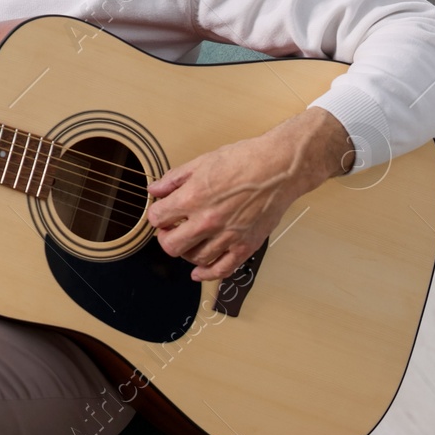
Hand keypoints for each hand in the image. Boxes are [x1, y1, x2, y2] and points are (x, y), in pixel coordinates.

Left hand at [146, 107, 352, 281]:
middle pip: (171, 245)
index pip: (157, 218)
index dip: (156, 215)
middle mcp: (207, 222)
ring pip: (194, 258)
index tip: (161, 212)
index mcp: (192, 198)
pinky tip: (198, 272)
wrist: (279, 168)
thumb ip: (174, 179)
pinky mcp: (246, 246)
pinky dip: (207, 274)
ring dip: (186, 251)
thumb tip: (155, 189)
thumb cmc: (243, 160)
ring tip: (189, 240)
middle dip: (165, 237)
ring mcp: (227, 236)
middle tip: (171, 229)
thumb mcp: (201, 162)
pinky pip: (222, 269)